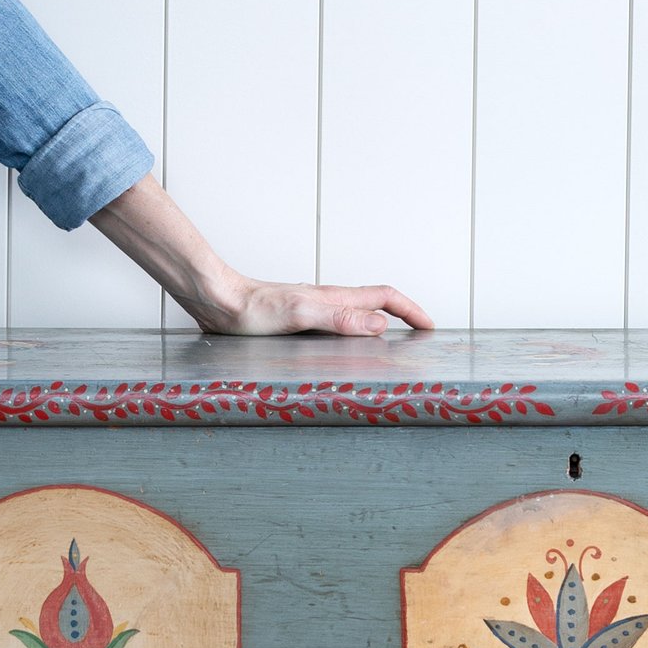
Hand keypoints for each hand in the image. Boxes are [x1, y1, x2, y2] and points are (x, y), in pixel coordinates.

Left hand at [196, 276, 431, 340]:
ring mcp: (312, 310)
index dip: (411, 310)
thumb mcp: (300, 315)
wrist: (218, 301)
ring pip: (355, 315)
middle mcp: (327, 301)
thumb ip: (339, 319)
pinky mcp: (296, 321)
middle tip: (418, 336)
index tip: (429, 326)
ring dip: (377, 326)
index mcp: (333, 297)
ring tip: (390, 347)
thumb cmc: (252, 309)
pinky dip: (350, 336)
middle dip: (402, 317)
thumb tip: (380, 324)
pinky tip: (342, 351)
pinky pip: (335, 326)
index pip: (384, 297)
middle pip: (375, 304)